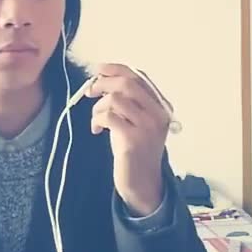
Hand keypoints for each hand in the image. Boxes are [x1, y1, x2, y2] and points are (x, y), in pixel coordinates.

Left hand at [85, 63, 170, 215]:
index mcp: (161, 106)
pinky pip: (108, 117)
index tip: (98, 69)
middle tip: (90, 92)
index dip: (116, 69)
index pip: (139, 76)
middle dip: (103, 83)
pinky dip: (96, 120)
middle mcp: (158, 114)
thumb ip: (126, 100)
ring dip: (98, 107)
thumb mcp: (135, 120)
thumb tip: (100, 79)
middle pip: (127, 84)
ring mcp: (147, 127)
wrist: (142, 182)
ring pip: (116, 99)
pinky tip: (96, 129)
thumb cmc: (134, 148)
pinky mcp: (133, 140)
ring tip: (96, 119)